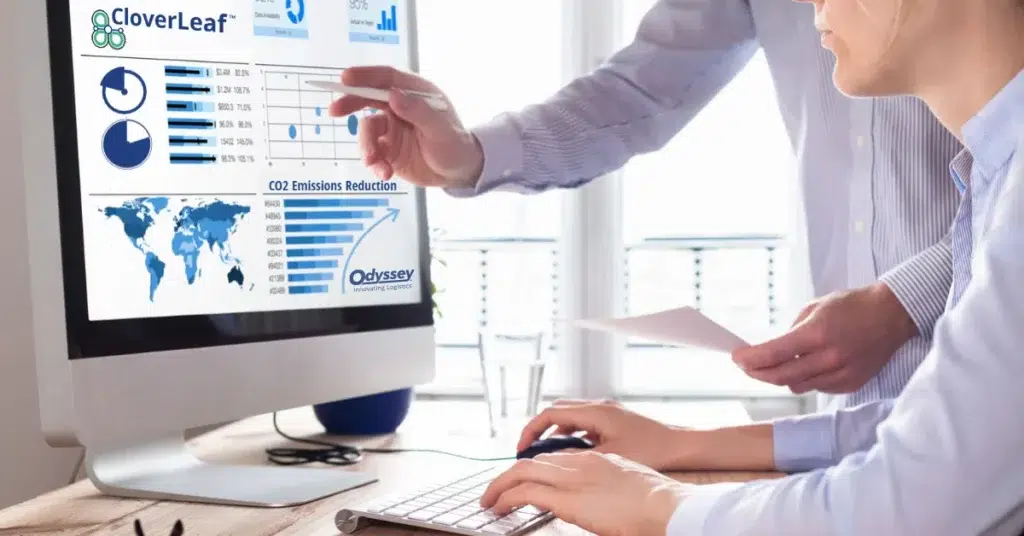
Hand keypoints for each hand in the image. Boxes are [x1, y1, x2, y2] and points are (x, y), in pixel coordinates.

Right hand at [328, 66, 483, 187]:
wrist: (458, 172)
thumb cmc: (454, 144)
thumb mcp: (440, 128)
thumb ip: (417, 111)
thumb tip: (393, 95)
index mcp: (414, 93)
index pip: (386, 78)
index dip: (365, 76)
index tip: (345, 78)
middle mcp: (399, 107)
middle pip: (368, 98)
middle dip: (350, 103)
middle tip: (334, 110)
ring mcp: (391, 128)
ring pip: (367, 131)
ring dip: (366, 147)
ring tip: (375, 163)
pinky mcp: (387, 149)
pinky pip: (372, 153)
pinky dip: (374, 164)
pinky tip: (385, 174)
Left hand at [480, 452, 687, 535]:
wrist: (666, 506)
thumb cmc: (658, 502)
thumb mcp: (629, 485)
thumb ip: (608, 486)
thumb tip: (600, 500)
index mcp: (596, 460)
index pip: (554, 458)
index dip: (534, 468)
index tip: (523, 480)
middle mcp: (580, 464)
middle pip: (533, 462)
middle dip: (510, 475)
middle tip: (497, 490)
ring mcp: (572, 479)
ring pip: (521, 472)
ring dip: (500, 485)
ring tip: (490, 500)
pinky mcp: (566, 499)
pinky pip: (524, 493)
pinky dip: (506, 498)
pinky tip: (498, 507)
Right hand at [517, 399, 681, 470]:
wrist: (682, 446)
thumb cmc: (653, 450)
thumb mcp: (608, 457)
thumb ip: (577, 456)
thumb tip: (552, 461)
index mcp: (595, 411)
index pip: (551, 413)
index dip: (532, 430)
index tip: (522, 447)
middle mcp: (600, 406)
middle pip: (558, 412)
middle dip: (540, 430)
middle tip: (529, 450)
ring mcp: (608, 412)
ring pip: (572, 417)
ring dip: (557, 433)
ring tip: (548, 455)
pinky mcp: (615, 420)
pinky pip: (585, 423)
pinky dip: (573, 435)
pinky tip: (574, 453)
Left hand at [733, 282, 917, 393]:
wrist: (892, 315)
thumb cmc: (852, 305)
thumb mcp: (815, 308)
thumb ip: (792, 331)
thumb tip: (773, 350)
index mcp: (817, 334)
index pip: (773, 354)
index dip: (750, 359)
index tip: (737, 357)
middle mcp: (829, 358)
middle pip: (781, 376)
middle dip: (757, 373)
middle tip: (746, 367)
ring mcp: (841, 374)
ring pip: (797, 386)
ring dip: (780, 377)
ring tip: (772, 366)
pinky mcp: (851, 384)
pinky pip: (817, 388)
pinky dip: (805, 380)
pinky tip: (803, 367)